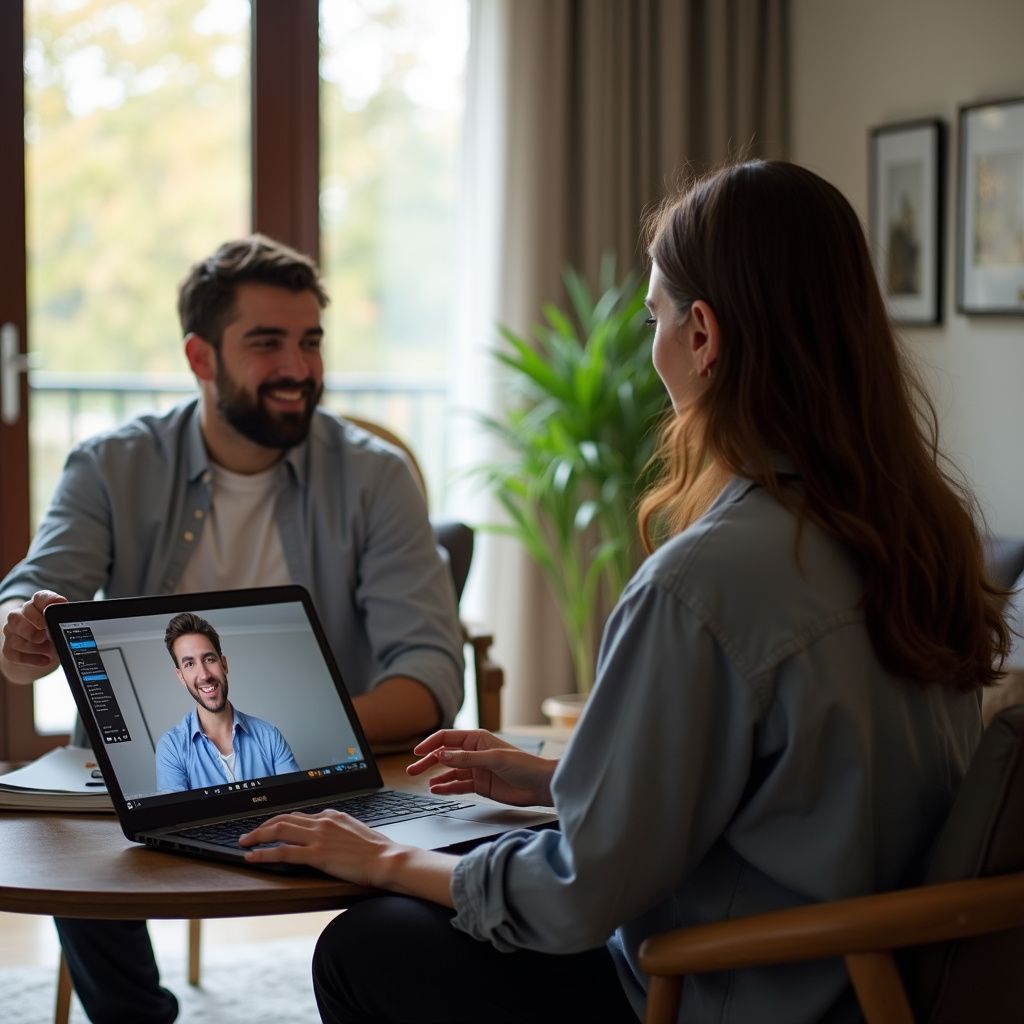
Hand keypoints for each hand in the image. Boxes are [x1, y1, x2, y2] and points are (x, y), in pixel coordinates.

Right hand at [0, 591, 67, 684]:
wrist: (41, 657)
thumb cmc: (54, 638)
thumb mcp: (61, 629)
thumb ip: (62, 624)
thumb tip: (64, 627)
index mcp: (38, 606)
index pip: (40, 597)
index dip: (48, 601)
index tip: (57, 606)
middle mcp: (21, 615)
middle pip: (18, 615)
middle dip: (34, 624)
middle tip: (48, 634)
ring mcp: (11, 632)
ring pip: (13, 635)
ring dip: (34, 645)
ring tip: (49, 650)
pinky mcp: (8, 648)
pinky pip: (14, 653)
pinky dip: (32, 658)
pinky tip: (45, 660)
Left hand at [240, 809, 396, 883]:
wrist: (387, 858)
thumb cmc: (377, 849)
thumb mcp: (356, 831)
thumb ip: (339, 829)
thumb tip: (329, 834)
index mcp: (331, 815)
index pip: (299, 815)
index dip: (279, 822)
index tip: (269, 828)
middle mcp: (322, 821)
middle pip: (284, 819)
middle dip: (262, 826)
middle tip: (249, 835)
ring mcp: (319, 837)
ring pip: (279, 831)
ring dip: (257, 836)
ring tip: (244, 843)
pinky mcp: (317, 854)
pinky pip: (284, 852)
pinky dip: (264, 854)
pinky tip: (253, 857)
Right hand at [407, 729, 556, 806]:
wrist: (540, 785)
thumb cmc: (524, 765)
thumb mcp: (494, 759)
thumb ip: (467, 758)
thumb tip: (442, 755)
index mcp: (477, 739)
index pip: (447, 738)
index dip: (431, 744)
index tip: (417, 753)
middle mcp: (474, 753)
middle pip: (445, 755)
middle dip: (428, 761)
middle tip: (412, 770)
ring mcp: (476, 769)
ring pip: (449, 771)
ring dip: (436, 776)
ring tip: (422, 783)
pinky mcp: (480, 785)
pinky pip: (458, 785)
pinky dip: (447, 787)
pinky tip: (436, 790)